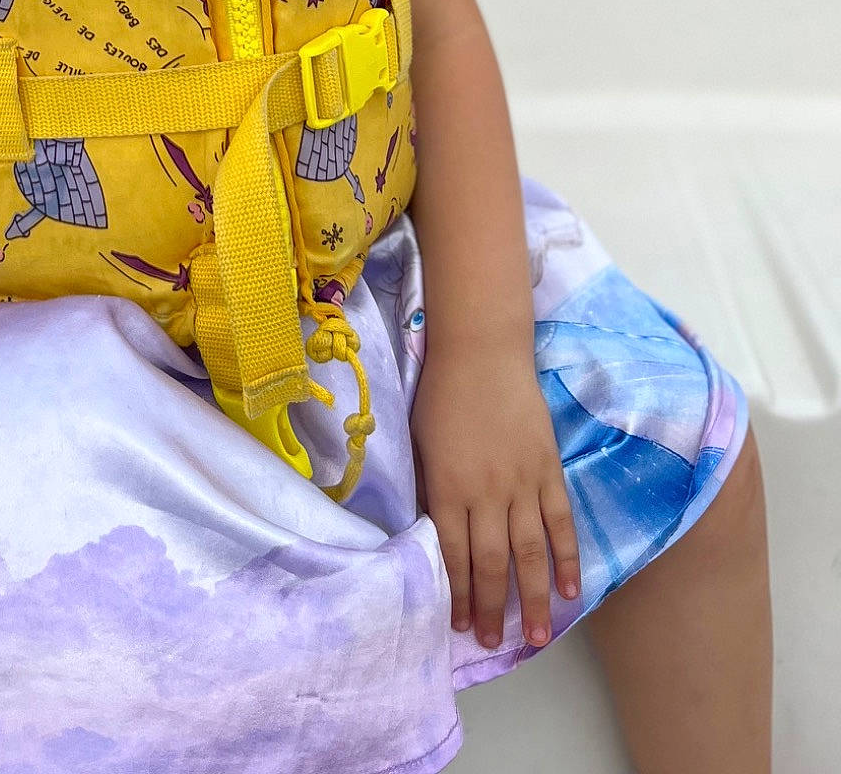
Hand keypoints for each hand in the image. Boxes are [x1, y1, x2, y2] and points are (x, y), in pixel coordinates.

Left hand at [410, 340, 580, 651]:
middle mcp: (487, 492)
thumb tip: (437, 532)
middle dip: (491, 607)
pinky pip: (560, 522)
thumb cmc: (442, 393)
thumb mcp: (421, 443)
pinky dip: (566, 558)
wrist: (482, 351)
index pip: (454, 554)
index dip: (456, 592)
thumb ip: (433, 489)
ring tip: (536, 636)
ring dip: (534, 598)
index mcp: (448, 486)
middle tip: (491, 641)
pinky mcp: (548, 469)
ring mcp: (522, 482)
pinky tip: (570, 590)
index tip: (457, 623)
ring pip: (530, 552)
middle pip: (491, 562)